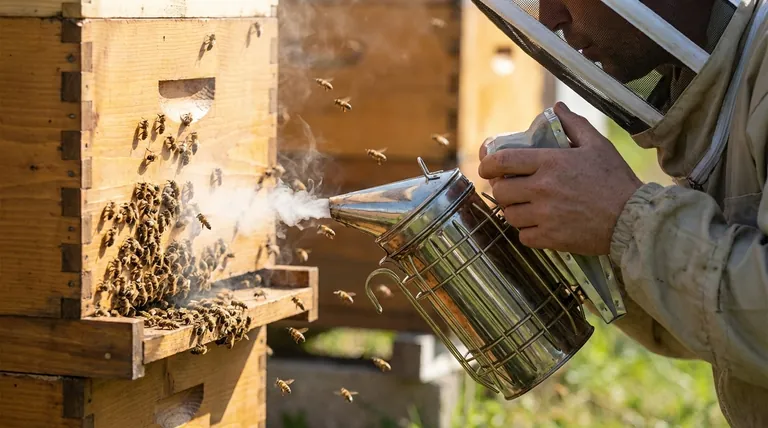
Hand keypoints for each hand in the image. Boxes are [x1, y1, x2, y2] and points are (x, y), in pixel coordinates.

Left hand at [477, 102, 643, 255]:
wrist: (633, 219)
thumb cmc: (616, 181)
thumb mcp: (597, 145)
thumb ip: (573, 125)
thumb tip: (557, 109)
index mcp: (550, 162)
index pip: (502, 161)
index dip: (487, 164)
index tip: (487, 168)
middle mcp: (542, 188)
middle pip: (500, 191)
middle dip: (502, 189)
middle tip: (512, 189)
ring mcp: (545, 215)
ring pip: (509, 215)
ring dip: (514, 211)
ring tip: (527, 207)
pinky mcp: (550, 238)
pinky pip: (523, 236)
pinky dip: (527, 232)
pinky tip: (540, 224)